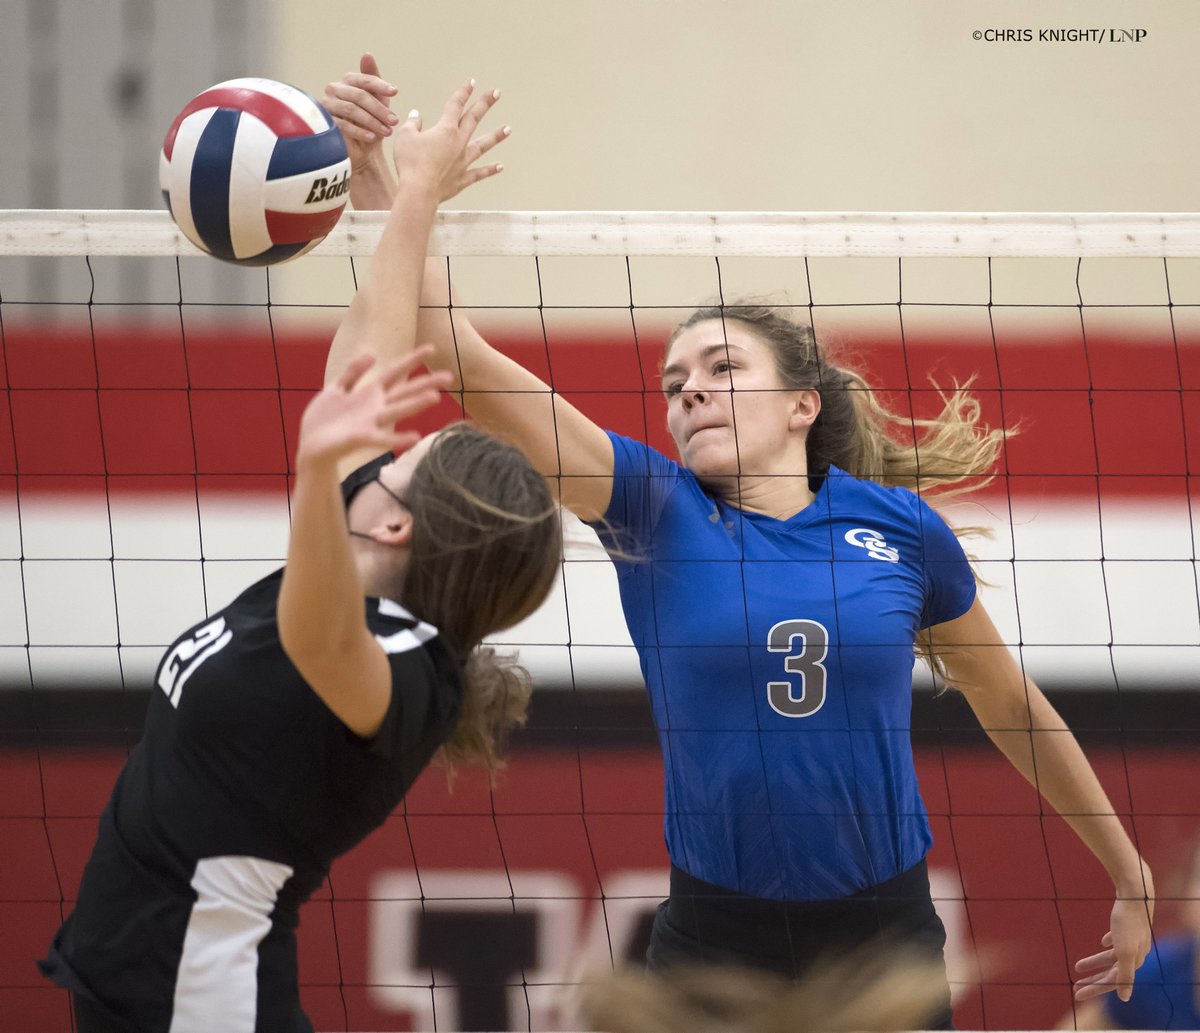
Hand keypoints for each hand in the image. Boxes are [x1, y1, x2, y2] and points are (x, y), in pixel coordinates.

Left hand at [297, 348, 450, 468]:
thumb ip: (353, 372)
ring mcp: (369, 422)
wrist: (310, 446)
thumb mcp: (336, 388)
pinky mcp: (360, 437)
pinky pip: (381, 438)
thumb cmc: (324, 420)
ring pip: (396, 410)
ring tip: (434, 398)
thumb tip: (373, 353)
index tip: (432, 348)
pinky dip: (397, 438)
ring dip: (415, 405)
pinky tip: (415, 437)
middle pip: (404, 391)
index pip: (395, 372)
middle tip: (449, 376)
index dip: (412, 359)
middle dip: (425, 383)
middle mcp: (375, 407)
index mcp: (369, 393)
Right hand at [322, 53, 398, 175]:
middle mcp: (334, 89)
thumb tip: (367, 54)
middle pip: (359, 95)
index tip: (395, 92)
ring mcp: (327, 105)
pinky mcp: (325, 122)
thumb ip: (374, 80)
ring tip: (387, 131)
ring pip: (352, 110)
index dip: (380, 85)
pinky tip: (372, 137)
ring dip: (372, 121)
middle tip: (394, 121)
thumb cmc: (371, 122)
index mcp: (348, 81)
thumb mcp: (378, 101)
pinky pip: (343, 125)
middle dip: (379, 109)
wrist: (362, 149)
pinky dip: (360, 131)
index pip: (364, 79)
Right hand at [393, 79, 509, 201]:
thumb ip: (413, 124)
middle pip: (473, 119)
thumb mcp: (405, 137)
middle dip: (485, 104)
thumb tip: (417, 116)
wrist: (418, 192)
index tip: (471, 82)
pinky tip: (500, 166)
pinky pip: (479, 173)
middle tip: (496, 93)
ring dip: (496, 136)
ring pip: (483, 145)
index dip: (463, 92)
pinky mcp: (462, 178)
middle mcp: (458, 143)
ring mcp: (463, 161)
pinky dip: (490, 170)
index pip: (455, 105)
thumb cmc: (410, 163)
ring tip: (508, 129)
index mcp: (445, 130)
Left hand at [1071, 896, 1152, 1002]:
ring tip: (1078, 966)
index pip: (1112, 982)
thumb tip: (1125, 999)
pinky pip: (1117, 939)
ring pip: (1111, 957)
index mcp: (1133, 962)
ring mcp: (1132, 939)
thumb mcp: (1124, 951)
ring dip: (1095, 962)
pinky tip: (1103, 943)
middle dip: (1093, 980)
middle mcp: (1135, 953)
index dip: (1094, 989)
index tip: (1077, 994)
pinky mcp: (1128, 926)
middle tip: (1075, 986)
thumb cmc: (1127, 923)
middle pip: (1110, 972)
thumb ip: (1125, 975)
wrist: (1135, 895)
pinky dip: (1109, 944)